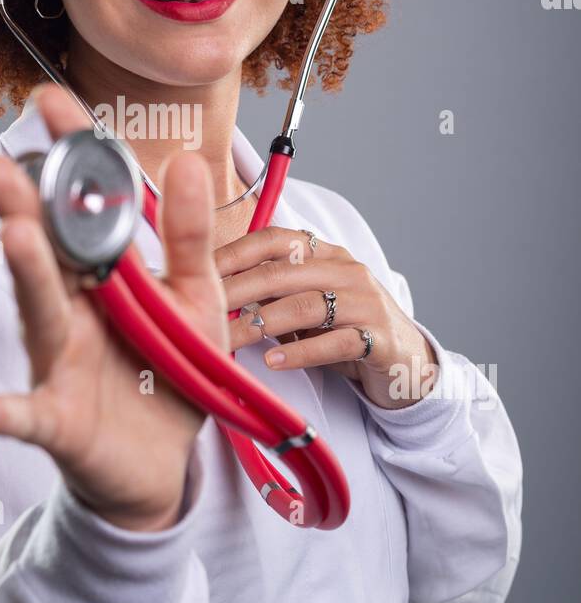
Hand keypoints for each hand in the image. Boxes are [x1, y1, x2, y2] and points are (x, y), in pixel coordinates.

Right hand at [0, 82, 230, 529]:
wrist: (158, 465)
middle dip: (24, 205)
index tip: (47, 99)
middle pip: (45, 251)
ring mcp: (60, 364)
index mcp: (101, 275)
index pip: (80, 205)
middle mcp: (70, 310)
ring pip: (41, 314)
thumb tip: (186, 161)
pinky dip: (11, 411)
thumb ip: (187, 238)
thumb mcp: (194, 299)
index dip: (67, 155)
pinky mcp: (61, 422)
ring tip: (14, 234)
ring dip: (27, 275)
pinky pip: (32, 415)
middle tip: (0, 162)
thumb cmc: (168, 372)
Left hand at [215, 226, 438, 409]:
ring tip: (228, 339)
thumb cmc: (343, 329)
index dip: (233, 252)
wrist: (406, 360)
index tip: (196, 269)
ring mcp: (365, 302)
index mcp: (324, 253)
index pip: (273, 240)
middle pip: (281, 273)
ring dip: (260, 323)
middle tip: (199, 310)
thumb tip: (211, 290)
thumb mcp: (306, 302)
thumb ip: (269, 292)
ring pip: (305, 305)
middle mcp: (346, 270)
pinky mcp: (379, 338)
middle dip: (234, 290)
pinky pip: (336, 342)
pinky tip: (272, 362)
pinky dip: (300, 352)